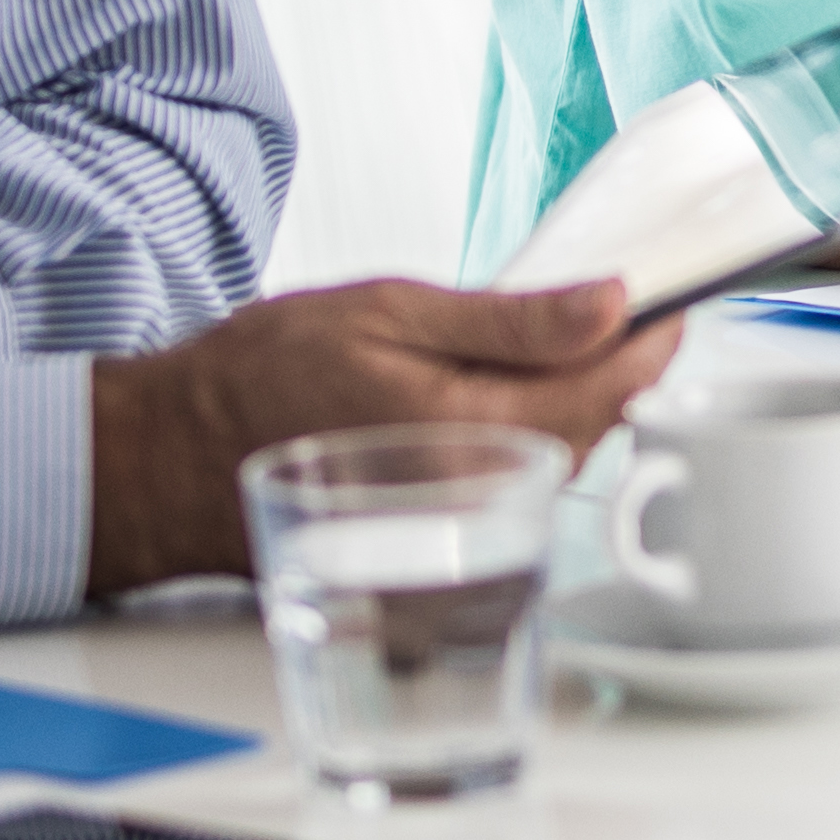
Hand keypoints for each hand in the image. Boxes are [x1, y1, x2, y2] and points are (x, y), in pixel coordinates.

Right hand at [84, 279, 678, 602]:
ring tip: (557, 347)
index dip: (653, 339)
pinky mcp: (438, 539)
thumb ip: (510, 319)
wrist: (171, 459)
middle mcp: (479, 494)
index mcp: (474, 431)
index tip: (668, 300)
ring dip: (575, 402)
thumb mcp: (388, 313)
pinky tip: (503, 400)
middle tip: (617, 313)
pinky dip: (527, 436)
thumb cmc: (258, 378)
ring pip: (559, 457)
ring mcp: (460, 526)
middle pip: (597, 428)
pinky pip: (512, 484)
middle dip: (617, 370)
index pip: (612, 388)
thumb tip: (609, 304)